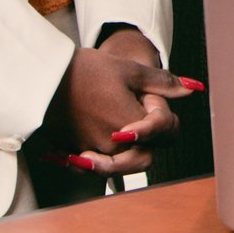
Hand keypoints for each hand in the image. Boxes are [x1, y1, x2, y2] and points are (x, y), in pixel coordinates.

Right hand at [44, 40, 198, 176]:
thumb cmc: (85, 70)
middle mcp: (112, 144)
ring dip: (118, 151)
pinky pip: (90, 160)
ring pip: (116, 162)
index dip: (162, 120)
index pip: (164, 133)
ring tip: (112, 126)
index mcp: (131, 125)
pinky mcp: (71, 149)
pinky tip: (90, 133)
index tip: (147, 102)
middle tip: (134, 122)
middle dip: (144, 143)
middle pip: (142, 158)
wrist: (41, 77)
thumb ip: (162, 83)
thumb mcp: (128, 71)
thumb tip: (192, 88)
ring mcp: (90, 149)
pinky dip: (92, 152)